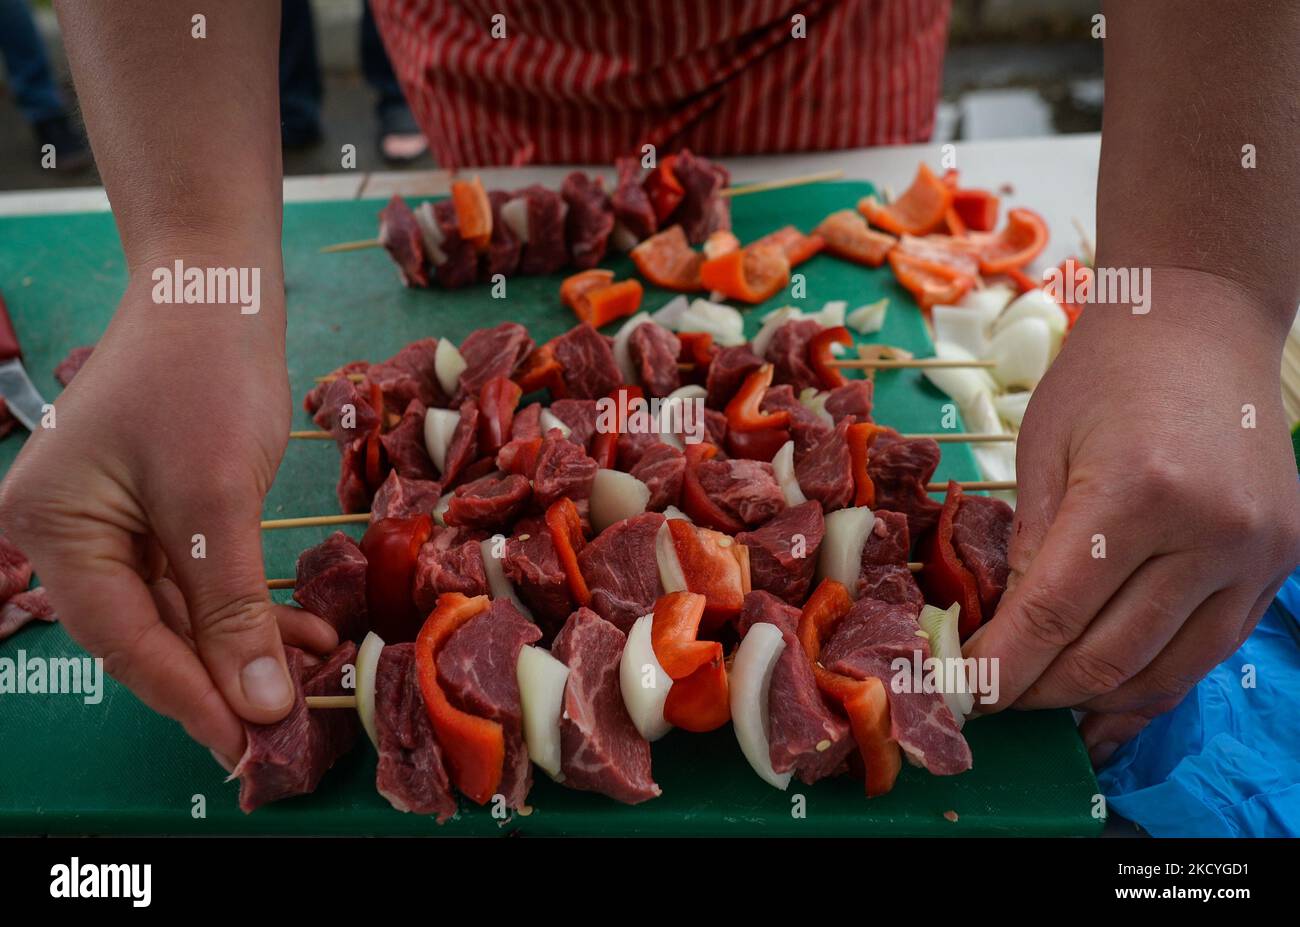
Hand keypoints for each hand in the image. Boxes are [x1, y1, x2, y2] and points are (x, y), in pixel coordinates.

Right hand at [0, 269, 335, 768]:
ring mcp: (113, 521)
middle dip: (223, 673)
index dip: (186, 696)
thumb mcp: (216, 501)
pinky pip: (197, 577)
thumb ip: (231, 608)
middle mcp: (71, 532)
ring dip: (245, 641)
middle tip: (286, 720)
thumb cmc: (204, 377)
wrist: (217, 286)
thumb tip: (255, 703)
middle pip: (147, 632)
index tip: (243, 745)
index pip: (122, 639)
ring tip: (311, 670)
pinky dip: (246, 603)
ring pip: (179, 611)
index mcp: (54, 528)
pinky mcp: (158, 509)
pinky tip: (299, 630)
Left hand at [966, 268, 1299, 763]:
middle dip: (1039, 693)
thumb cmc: (1105, 375)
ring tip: (1040, 708)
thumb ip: (1027, 545)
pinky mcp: (1279, 566)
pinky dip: (1153, 687)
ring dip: (1095, 704)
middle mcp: (1211, 533)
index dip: (1004, 666)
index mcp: (1138, 492)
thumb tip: (1006, 633)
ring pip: (1165, 673)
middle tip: (992, 702)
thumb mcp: (1041, 447)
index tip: (965, 694)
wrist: (1202, 326)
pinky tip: (1106, 708)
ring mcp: (1257, 556)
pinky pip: (1208, 653)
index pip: (1055, 612)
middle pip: (1110, 655)